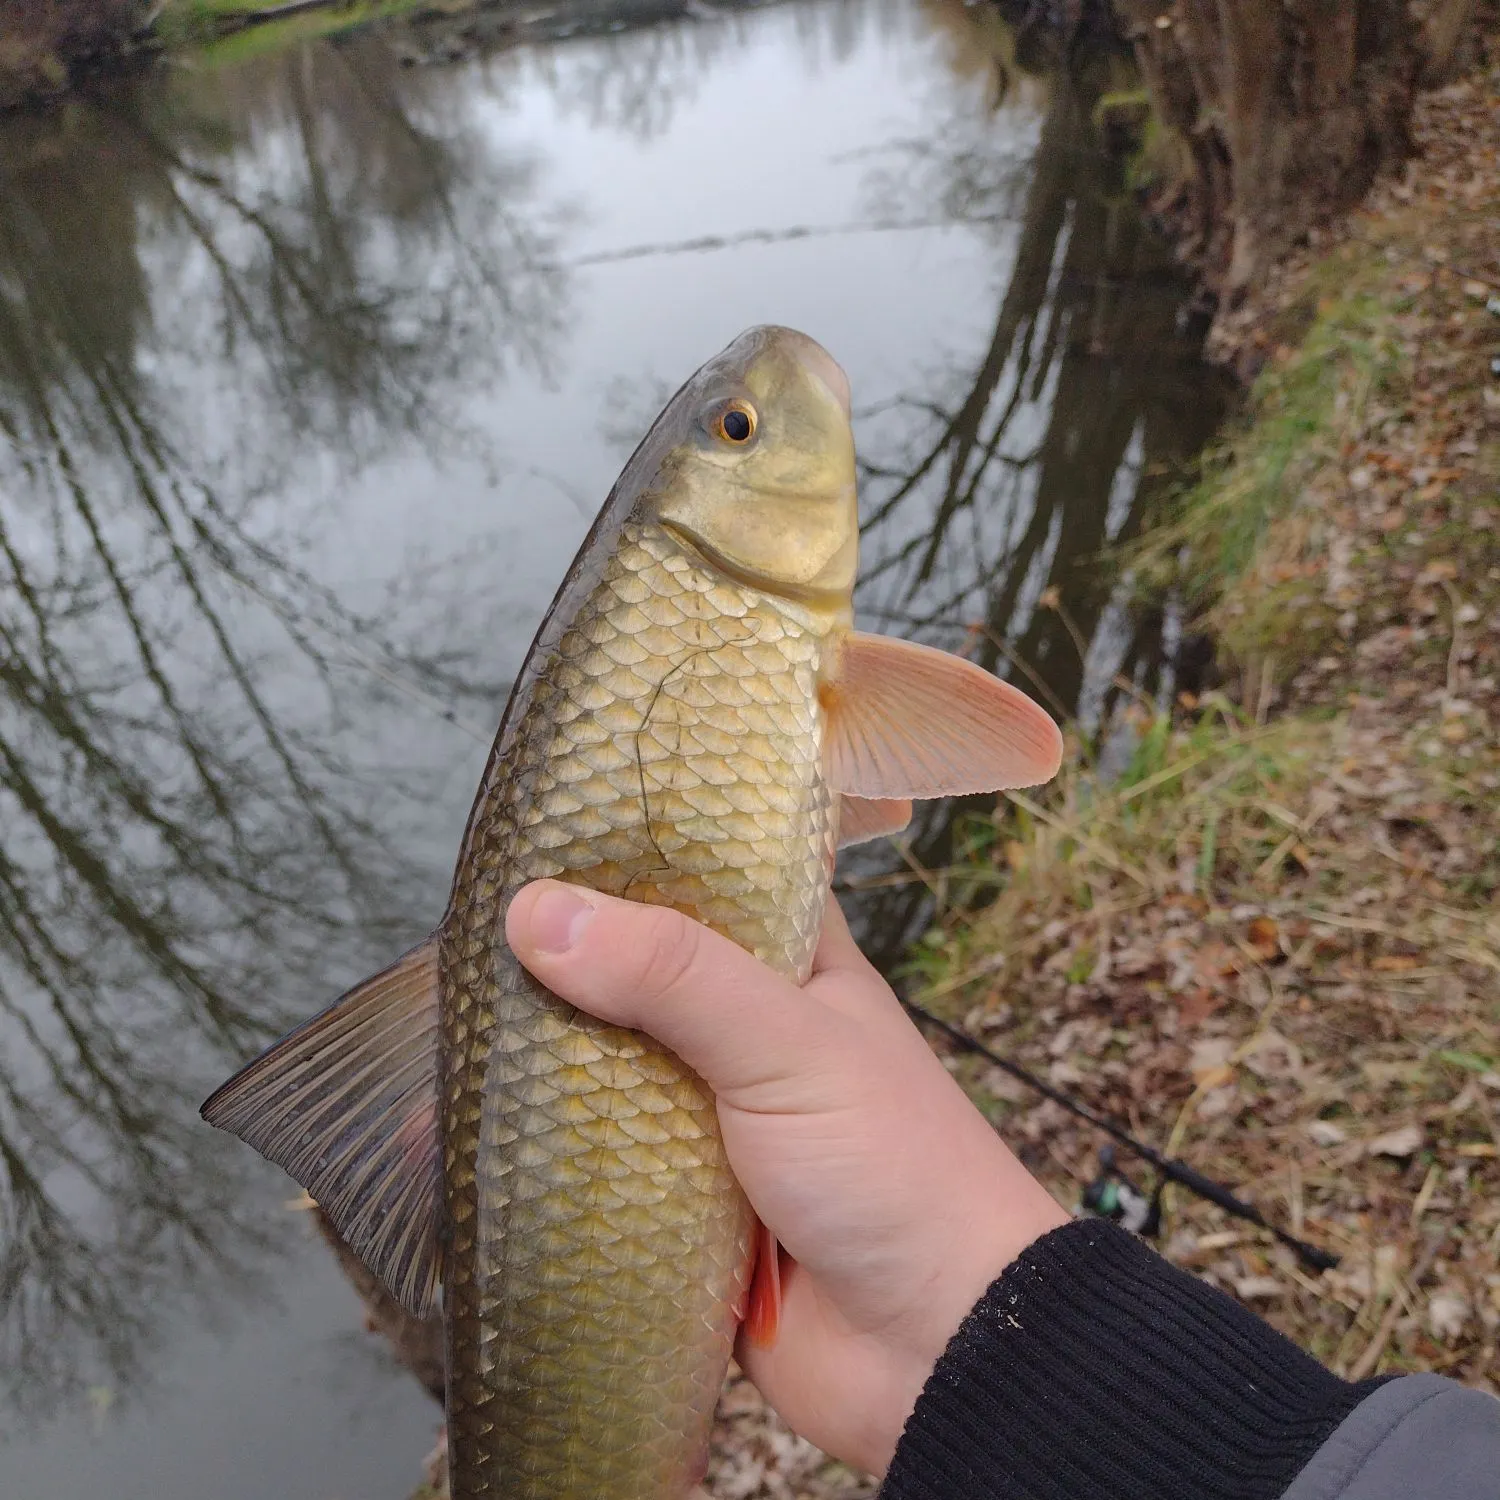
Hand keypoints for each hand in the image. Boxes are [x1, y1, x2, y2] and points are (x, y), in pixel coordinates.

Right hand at [505, 880, 1067, 1476]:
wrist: (942, 1354)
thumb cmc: (898, 1172)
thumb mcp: (788, 1045)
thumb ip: (673, 975)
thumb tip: (539, 911)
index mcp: (795, 966)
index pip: (708, 878)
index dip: (630, 852)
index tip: (532, 832)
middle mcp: (746, 1032)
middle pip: (635, 977)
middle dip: (558, 967)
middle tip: (457, 941)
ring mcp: (708, 1119)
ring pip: (603, 1073)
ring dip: (535, 1066)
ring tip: (440, 1034)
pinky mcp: (676, 1204)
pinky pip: (591, 1168)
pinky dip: (536, 1157)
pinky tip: (454, 1137)